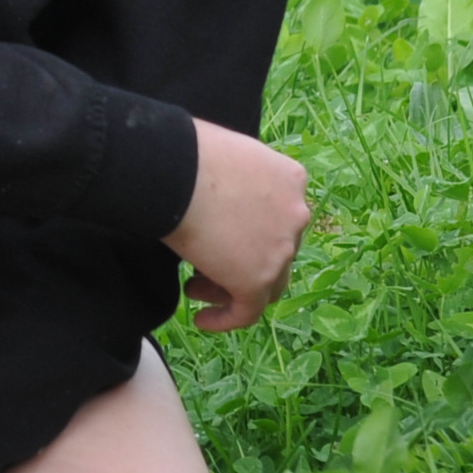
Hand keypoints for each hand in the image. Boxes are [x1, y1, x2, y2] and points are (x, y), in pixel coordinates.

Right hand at [167, 119, 307, 331]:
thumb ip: (237, 180)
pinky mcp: (258, 279)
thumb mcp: (228, 156)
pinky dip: (227, 318)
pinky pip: (248, 310)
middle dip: (242, 260)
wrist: (176, 171)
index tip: (221, 237)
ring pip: (267, 282)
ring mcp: (282, 249)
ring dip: (231, 288)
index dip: (251, 231)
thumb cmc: (186, 153)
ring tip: (194, 288)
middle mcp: (296, 214)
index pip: (280, 215)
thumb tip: (216, 196)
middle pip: (277, 250)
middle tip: (204, 265)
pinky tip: (201, 319)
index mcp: (291, 179)